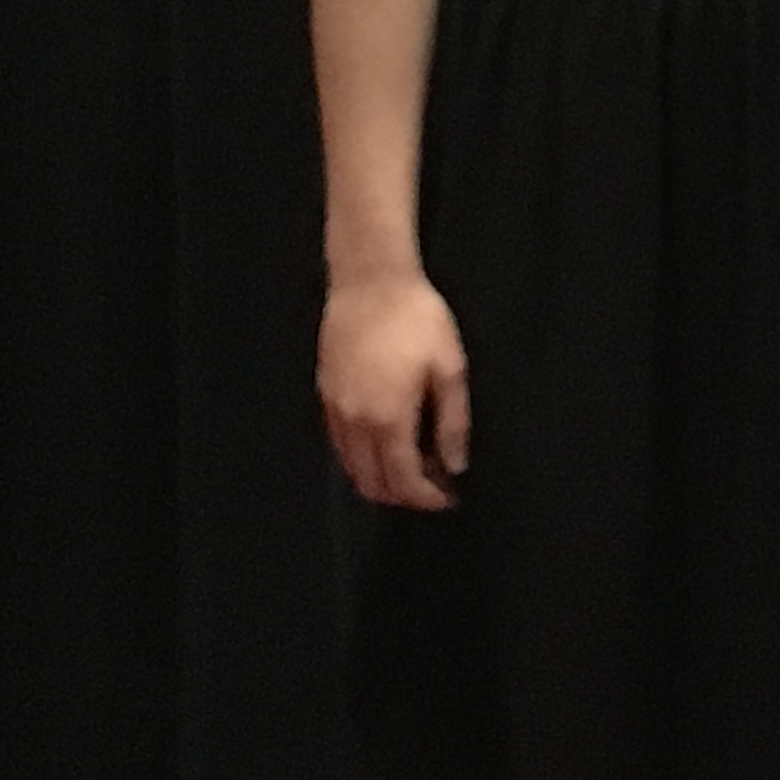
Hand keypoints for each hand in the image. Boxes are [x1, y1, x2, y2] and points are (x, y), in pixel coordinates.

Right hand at [318, 268, 469, 508]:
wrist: (369, 281)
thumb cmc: (417, 320)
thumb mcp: (449, 368)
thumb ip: (453, 422)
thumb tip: (455, 465)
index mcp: (388, 420)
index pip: (404, 481)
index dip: (427, 498)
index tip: (449, 497)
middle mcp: (355, 423)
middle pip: (372, 483)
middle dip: (403, 496)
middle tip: (433, 485)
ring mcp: (334, 409)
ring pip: (351, 467)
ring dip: (380, 479)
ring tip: (412, 466)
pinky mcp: (325, 393)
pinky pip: (340, 443)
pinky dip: (361, 457)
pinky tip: (384, 442)